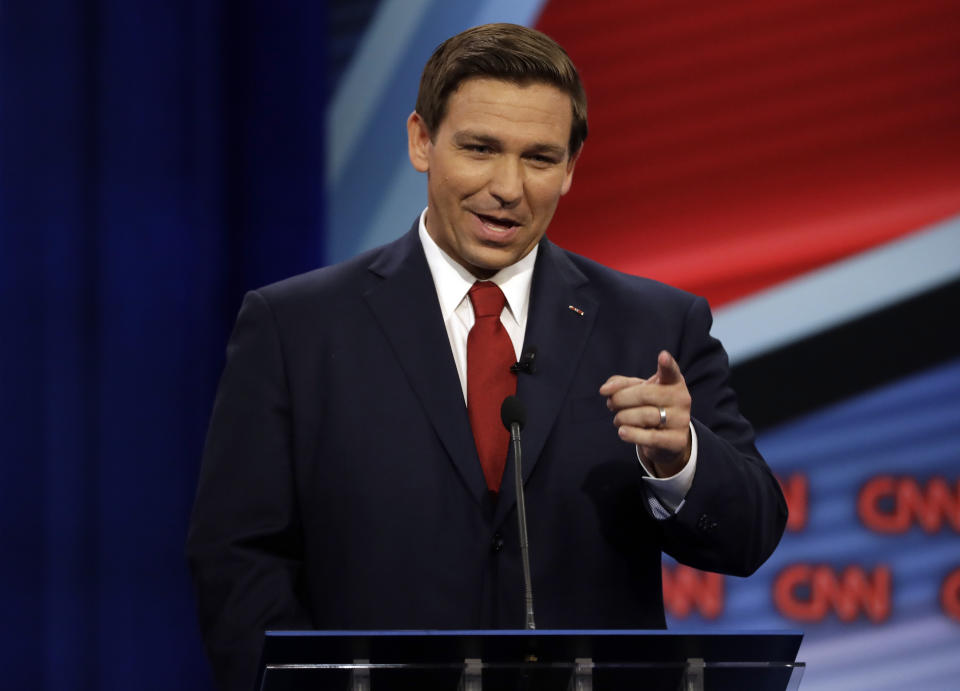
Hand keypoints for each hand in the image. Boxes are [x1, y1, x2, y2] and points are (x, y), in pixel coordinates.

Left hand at [599, 350, 692, 476]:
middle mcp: (682, 398)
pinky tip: (622, 431)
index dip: (667, 364)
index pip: (671, 371)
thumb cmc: (649, 407)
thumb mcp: (637, 391)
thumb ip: (619, 384)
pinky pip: (650, 437)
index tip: (662, 356)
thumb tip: (605, 390)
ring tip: (618, 419)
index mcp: (673, 382)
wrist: (666, 438)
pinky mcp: (677, 440)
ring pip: (645, 416)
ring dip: (623, 417)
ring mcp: (681, 420)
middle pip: (645, 395)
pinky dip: (632, 434)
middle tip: (610, 404)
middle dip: (621, 399)